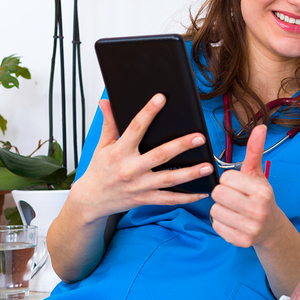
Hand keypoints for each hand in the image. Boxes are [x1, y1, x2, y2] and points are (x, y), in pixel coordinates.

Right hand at [69, 94, 212, 221]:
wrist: (90, 201)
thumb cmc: (99, 170)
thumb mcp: (101, 145)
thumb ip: (109, 123)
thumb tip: (107, 101)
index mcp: (119, 152)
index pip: (135, 128)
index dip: (148, 112)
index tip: (161, 98)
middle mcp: (130, 169)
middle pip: (159, 155)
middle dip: (180, 146)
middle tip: (199, 137)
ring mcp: (139, 186)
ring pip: (169, 179)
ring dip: (190, 173)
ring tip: (208, 166)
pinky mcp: (145, 199)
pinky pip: (169, 199)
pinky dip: (187, 197)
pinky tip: (203, 191)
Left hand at [210, 125, 283, 247]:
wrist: (271, 227)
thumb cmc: (260, 196)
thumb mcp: (257, 173)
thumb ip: (255, 150)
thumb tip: (260, 127)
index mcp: (262, 191)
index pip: (226, 178)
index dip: (229, 180)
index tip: (239, 186)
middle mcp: (258, 210)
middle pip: (218, 194)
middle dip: (223, 194)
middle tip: (234, 198)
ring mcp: (251, 227)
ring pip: (215, 211)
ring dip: (221, 209)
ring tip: (234, 210)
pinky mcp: (242, 241)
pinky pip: (216, 226)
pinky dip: (222, 223)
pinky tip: (234, 221)